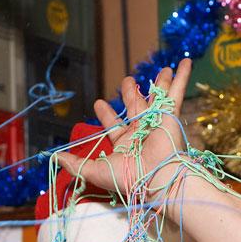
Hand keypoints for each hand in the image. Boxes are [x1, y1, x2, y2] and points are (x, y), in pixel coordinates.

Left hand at [61, 61, 193, 204]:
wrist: (154, 179)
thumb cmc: (127, 177)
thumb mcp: (94, 170)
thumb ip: (75, 163)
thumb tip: (54, 157)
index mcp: (125, 143)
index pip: (114, 125)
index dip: (106, 114)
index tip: (99, 103)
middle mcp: (142, 131)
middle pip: (135, 106)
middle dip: (130, 93)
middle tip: (128, 80)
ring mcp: (157, 122)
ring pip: (157, 97)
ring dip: (160, 83)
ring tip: (162, 70)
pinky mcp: (170, 115)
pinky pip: (176, 92)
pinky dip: (182, 78)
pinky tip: (186, 62)